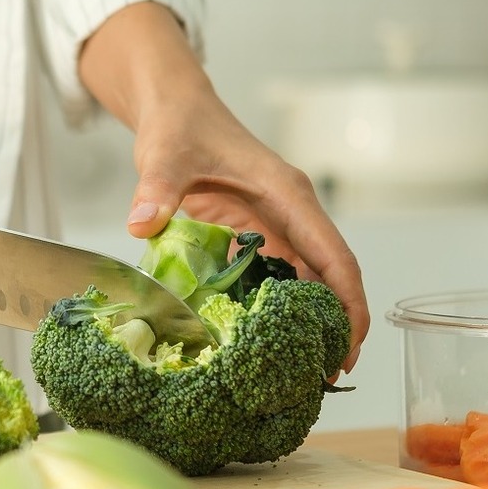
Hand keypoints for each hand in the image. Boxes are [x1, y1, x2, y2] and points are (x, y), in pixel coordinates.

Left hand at [77, 2, 369, 371]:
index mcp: (287, 196)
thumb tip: (140, 224)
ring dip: (306, 324)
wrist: (173, 108)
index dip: (347, 305)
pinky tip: (260, 343)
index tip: (347, 348)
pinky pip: (273, 278)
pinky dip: (273, 310)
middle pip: (329, 278)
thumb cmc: (178, 126)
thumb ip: (157, 189)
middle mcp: (290, 213)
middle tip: (322, 379)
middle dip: (334, 328)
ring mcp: (274, 224)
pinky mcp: (253, 234)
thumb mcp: (165, 156)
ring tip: (295, 374)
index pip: (334, 257)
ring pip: (304, 283)